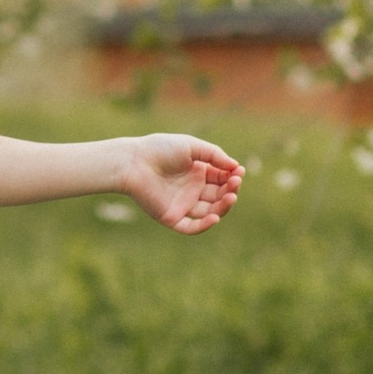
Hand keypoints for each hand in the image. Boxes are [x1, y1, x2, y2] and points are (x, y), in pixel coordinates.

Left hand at [117, 134, 244, 232]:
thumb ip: (214, 155)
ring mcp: (183, 205)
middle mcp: (192, 190)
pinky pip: (191, 227)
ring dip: (223, 207)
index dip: (232, 177)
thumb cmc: (160, 149)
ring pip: (209, 212)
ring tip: (230, 197)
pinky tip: (215, 217)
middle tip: (235, 183)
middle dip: (230, 190)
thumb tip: (236, 167)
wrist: (133, 162)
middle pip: (218, 196)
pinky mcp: (172, 217)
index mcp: (197, 173)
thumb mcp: (191, 146)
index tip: (239, 172)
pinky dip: (204, 225)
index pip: (222, 179)